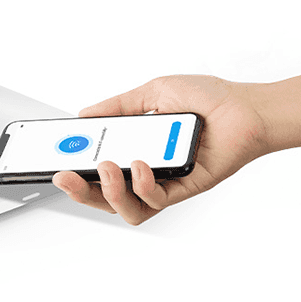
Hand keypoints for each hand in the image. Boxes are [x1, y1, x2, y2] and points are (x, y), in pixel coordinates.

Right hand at [52, 75, 269, 224]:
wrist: (247, 107)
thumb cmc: (207, 99)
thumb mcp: (153, 92)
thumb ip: (118, 106)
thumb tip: (84, 114)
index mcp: (136, 150)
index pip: (98, 171)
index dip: (74, 174)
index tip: (53, 164)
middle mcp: (148, 172)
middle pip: (105, 197)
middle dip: (79, 192)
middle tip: (65, 177)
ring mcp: (166, 183)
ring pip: (128, 209)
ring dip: (109, 193)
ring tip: (106, 169)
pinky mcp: (186, 188)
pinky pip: (157, 201)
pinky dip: (143, 186)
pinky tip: (141, 165)